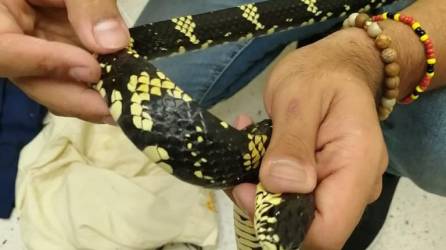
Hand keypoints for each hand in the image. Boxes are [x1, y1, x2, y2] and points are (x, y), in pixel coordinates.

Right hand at [0, 0, 129, 122]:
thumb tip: (113, 44)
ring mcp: (29, 40)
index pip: (3, 50)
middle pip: (28, 77)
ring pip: (50, 79)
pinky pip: (69, 66)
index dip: (45, 64)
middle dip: (73, 96)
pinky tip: (118, 83)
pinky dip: (94, 76)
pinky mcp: (50, 43)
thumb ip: (88, 2)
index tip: (91, 71)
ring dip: (87, 93)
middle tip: (112, 111)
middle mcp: (7, 31)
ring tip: (121, 103)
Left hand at [232, 29, 388, 248]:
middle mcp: (355, 187)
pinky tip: (256, 153)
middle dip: (264, 204)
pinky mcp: (324, 183)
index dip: (280, 222)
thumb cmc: (320, 73)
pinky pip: (293, 196)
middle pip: (307, 226)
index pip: (326, 230)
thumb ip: (292, 141)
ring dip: (261, 190)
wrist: (337, 66)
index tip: (246, 188)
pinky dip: (267, 182)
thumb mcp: (299, 97)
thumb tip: (280, 185)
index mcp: (357, 167)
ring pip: (294, 212)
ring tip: (247, 149)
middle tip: (239, 165)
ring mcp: (341, 187)